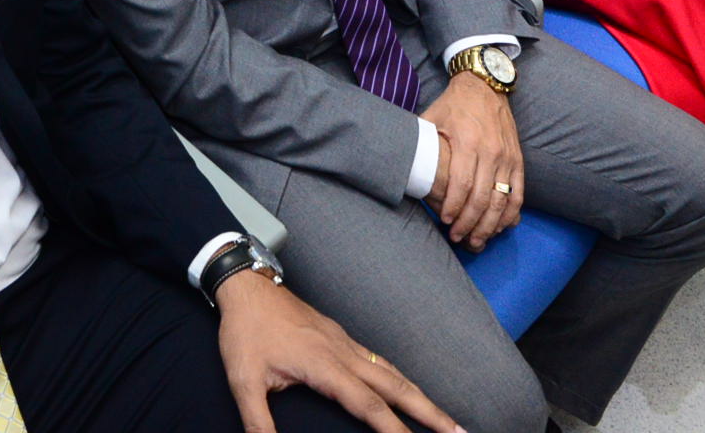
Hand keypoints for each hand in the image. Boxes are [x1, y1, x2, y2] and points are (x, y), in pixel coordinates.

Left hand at [214, 269, 456, 432]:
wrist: (246, 285)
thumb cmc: (244, 331)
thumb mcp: (243, 380)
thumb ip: (258, 421)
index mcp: (324, 365)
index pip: (369, 406)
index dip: (395, 430)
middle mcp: (343, 353)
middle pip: (397, 387)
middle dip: (431, 413)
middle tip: (460, 432)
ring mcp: (345, 343)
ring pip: (393, 372)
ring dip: (422, 396)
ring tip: (446, 418)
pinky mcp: (341, 337)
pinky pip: (381, 361)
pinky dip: (402, 379)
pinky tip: (408, 389)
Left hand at [422, 73, 524, 245]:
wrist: (485, 85)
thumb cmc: (454, 105)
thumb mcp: (432, 117)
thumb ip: (421, 141)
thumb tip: (400, 162)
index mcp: (468, 142)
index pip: (461, 183)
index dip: (453, 206)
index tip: (445, 221)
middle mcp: (490, 152)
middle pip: (482, 198)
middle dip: (469, 222)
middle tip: (459, 237)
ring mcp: (507, 157)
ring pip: (502, 201)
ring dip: (490, 225)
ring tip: (477, 240)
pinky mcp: (517, 160)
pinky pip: (518, 193)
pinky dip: (510, 214)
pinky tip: (500, 227)